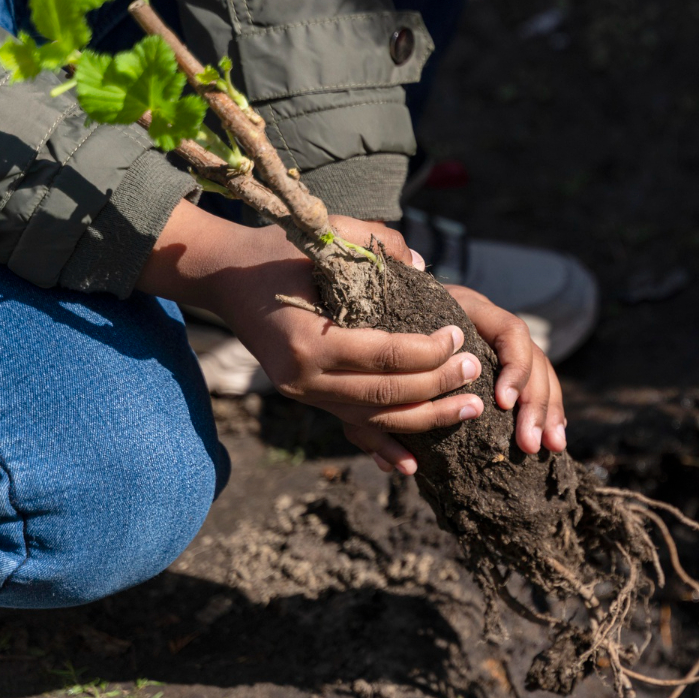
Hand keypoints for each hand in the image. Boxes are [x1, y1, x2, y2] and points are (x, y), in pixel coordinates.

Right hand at [138, 202, 566, 474]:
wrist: (224, 276)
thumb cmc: (279, 251)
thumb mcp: (325, 233)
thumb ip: (377, 243)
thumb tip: (422, 265)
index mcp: (308, 339)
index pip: (384, 354)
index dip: (428, 351)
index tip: (459, 336)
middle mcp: (303, 376)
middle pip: (385, 392)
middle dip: (437, 385)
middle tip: (474, 371)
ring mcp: (303, 394)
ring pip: (374, 417)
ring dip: (426, 417)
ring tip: (469, 408)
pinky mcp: (306, 400)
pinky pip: (351, 428)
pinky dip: (383, 446)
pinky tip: (414, 464)